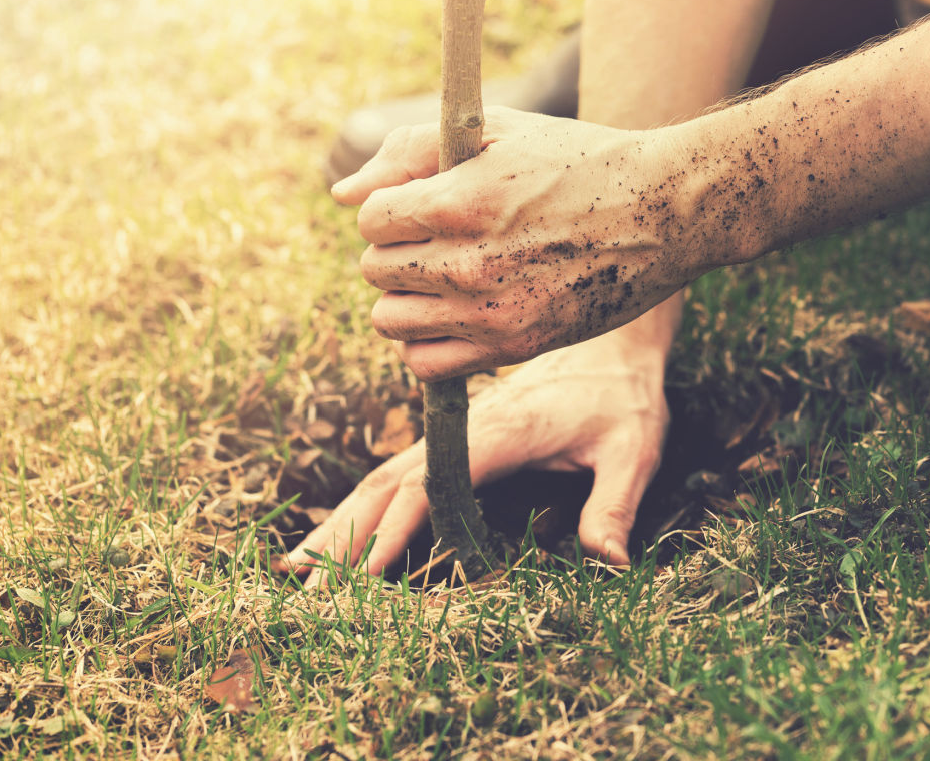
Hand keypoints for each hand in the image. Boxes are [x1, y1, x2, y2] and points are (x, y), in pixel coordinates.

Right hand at [280, 329, 668, 581]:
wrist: (614, 338)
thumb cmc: (623, 393)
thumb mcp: (634, 447)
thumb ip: (617, 503)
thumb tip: (610, 561)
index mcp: (502, 431)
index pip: (435, 483)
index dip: (398, 528)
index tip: (366, 572)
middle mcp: (466, 428)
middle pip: (389, 482)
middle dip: (346, 535)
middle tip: (306, 589)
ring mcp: (455, 431)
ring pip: (384, 477)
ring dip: (341, 522)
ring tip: (295, 568)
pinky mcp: (457, 435)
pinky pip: (400, 473)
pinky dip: (363, 507)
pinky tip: (339, 535)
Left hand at [333, 110, 716, 379]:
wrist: (665, 212)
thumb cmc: (580, 161)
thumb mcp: (498, 132)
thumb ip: (410, 152)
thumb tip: (343, 195)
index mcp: (460, 201)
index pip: (371, 219)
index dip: (394, 207)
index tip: (428, 203)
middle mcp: (470, 263)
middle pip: (376, 271)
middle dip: (399, 251)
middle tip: (444, 238)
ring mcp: (493, 312)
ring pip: (392, 321)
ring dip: (408, 298)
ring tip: (448, 278)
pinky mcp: (517, 346)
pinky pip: (429, 364)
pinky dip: (428, 342)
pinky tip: (458, 314)